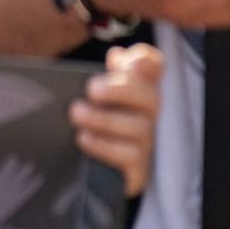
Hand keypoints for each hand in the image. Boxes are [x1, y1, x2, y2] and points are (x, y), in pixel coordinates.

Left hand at [69, 43, 163, 195]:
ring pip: (140, 127)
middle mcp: (146, 114)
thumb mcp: (93, 100)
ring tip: (76, 113)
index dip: (146, 60)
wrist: (87, 174)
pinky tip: (83, 138)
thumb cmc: (91, 126)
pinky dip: (105, 145)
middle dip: (121, 90)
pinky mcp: (138, 168)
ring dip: (104, 118)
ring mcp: (146, 142)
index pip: (153, 68)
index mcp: (135, 90)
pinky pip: (131, 156)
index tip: (122, 58)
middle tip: (91, 89)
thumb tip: (118, 54)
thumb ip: (104, 77)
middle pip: (151, 96)